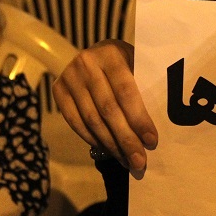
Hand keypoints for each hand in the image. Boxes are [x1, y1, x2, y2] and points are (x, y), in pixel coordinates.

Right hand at [52, 39, 156, 176]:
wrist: (95, 54)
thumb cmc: (125, 63)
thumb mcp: (137, 65)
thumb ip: (145, 87)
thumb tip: (158, 129)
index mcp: (111, 53)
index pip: (126, 91)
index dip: (139, 118)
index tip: (151, 141)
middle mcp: (87, 63)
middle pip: (108, 109)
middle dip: (126, 139)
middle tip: (139, 161)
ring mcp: (69, 77)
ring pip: (92, 119)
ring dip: (111, 144)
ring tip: (127, 160)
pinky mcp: (57, 91)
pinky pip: (76, 122)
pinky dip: (93, 139)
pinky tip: (109, 150)